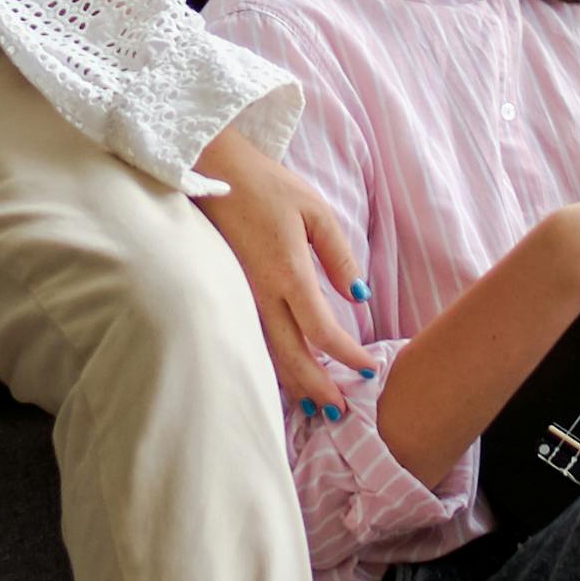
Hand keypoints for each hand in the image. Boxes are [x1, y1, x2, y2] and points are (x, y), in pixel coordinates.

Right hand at [198, 127, 368, 421]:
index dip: (347, 355)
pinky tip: (286, 376)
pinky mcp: (231, 293)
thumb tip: (359, 294)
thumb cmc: (267, 186)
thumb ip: (338, 254)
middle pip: (291, 356)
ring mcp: (241, 296)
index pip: (321, 330)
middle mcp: (261, 292)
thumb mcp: (315, 209)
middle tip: (342, 410)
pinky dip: (273, 364)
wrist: (210, 170)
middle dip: (318, 387)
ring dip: (294, 384)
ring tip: (317, 406)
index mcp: (287, 271)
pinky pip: (253, 339)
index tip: (369, 368)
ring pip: (268, 354)